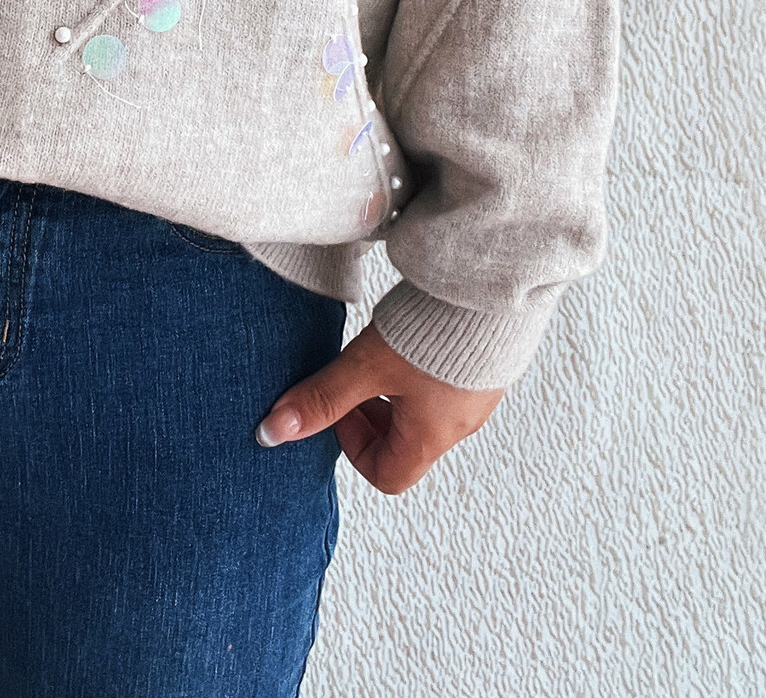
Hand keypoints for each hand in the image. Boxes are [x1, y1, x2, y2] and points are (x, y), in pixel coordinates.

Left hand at [255, 322, 503, 492]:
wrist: (492, 289)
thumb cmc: (436, 332)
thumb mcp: (367, 365)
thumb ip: (322, 398)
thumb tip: (273, 431)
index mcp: (432, 437)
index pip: (388, 475)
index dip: (354, 448)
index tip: (342, 409)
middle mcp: (460, 425)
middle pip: (406, 445)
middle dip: (372, 419)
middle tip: (356, 381)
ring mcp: (476, 397)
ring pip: (425, 413)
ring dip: (395, 392)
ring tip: (382, 353)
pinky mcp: (484, 367)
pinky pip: (446, 386)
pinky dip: (420, 373)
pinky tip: (411, 336)